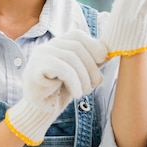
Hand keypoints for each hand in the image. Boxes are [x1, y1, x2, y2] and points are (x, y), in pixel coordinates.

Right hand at [5, 30, 106, 144]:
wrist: (40, 111)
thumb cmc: (61, 91)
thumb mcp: (81, 74)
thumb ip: (93, 62)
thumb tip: (111, 51)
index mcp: (57, 44)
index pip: (77, 36)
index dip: (93, 45)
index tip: (103, 59)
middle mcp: (47, 46)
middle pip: (76, 47)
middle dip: (91, 66)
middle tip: (96, 83)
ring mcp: (39, 56)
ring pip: (70, 58)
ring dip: (83, 76)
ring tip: (85, 91)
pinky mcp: (35, 69)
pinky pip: (61, 69)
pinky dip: (74, 81)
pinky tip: (77, 94)